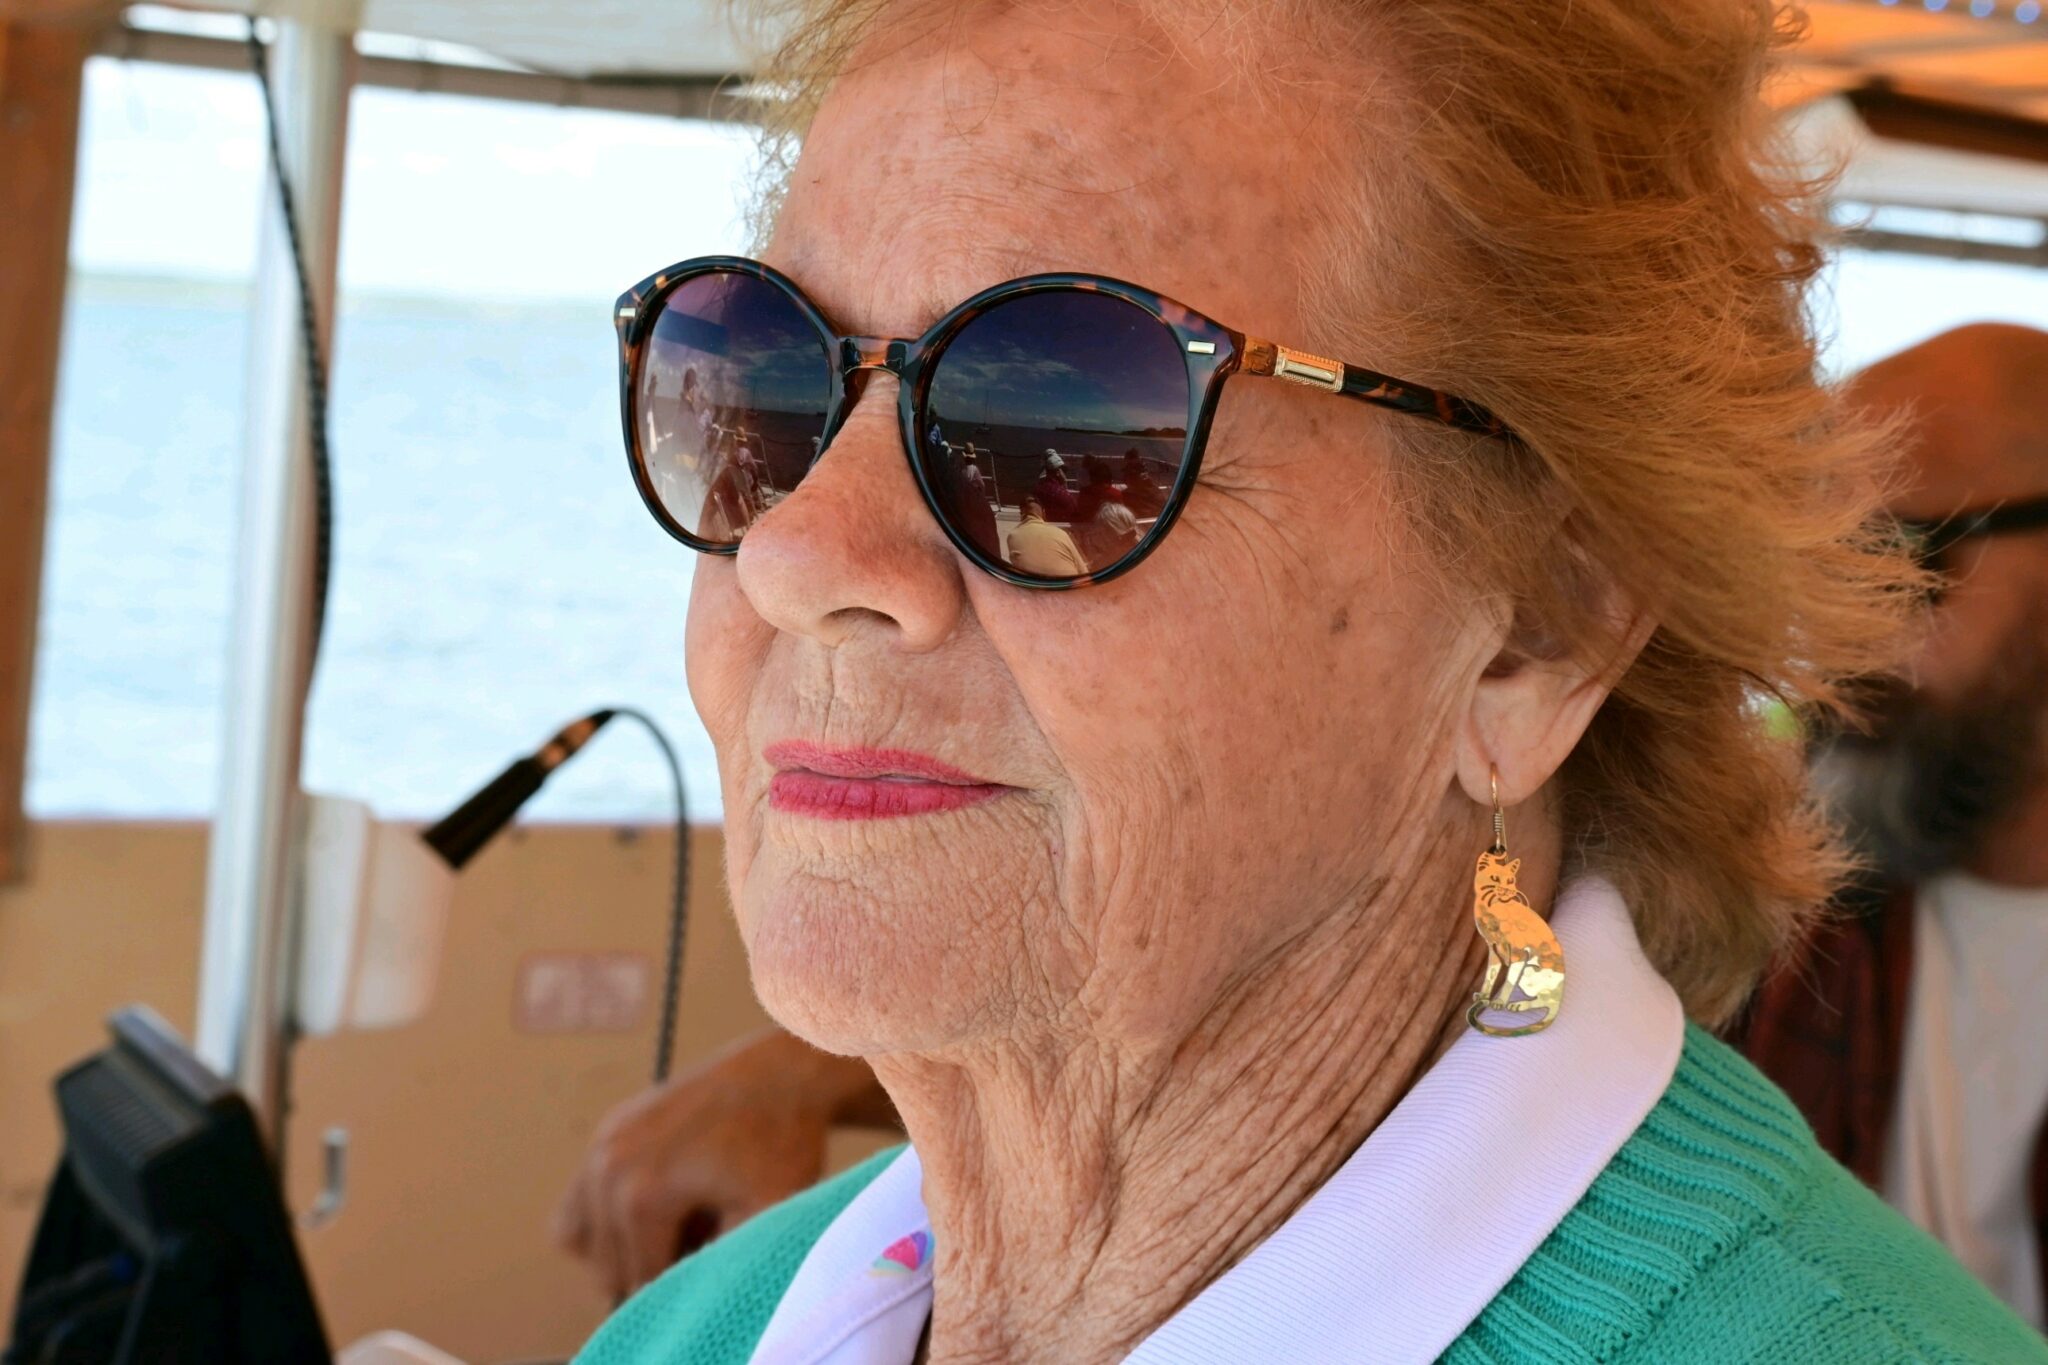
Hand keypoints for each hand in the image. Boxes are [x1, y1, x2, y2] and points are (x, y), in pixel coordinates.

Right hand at [551, 1028, 875, 1299]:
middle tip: (710, 1228)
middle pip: (611, 1266)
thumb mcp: (766, 1215)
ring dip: (626, 1244)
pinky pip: (580, 1200)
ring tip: (683, 1218)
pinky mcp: (606, 1128)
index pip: (642, 1284)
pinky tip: (657, 1200)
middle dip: (659, 1262)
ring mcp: (601, 1144)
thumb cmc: (780, 1146)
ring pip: (584, 1239)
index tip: (721, 1246)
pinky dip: (607, 1215)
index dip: (686, 1280)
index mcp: (641, 1196)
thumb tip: (684, 1297)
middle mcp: (607, 1169)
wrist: (783, 1073)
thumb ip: (720, 1266)